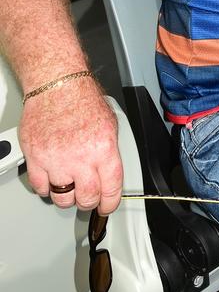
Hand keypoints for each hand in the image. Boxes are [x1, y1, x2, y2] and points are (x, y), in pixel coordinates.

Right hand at [20, 77, 122, 213]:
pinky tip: (52, 177)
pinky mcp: (35, 158)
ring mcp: (56, 160)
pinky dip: (46, 187)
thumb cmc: (82, 99)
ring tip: (69, 183)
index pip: (110, 189)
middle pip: (86, 198)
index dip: (109, 203)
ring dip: (67, 196)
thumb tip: (108, 173)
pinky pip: (40, 187)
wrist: (57, 85)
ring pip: (62, 198)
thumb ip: (109, 152)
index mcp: (103, 149)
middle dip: (89, 201)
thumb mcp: (109, 124)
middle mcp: (80, 158)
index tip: (107, 206)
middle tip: (87, 196)